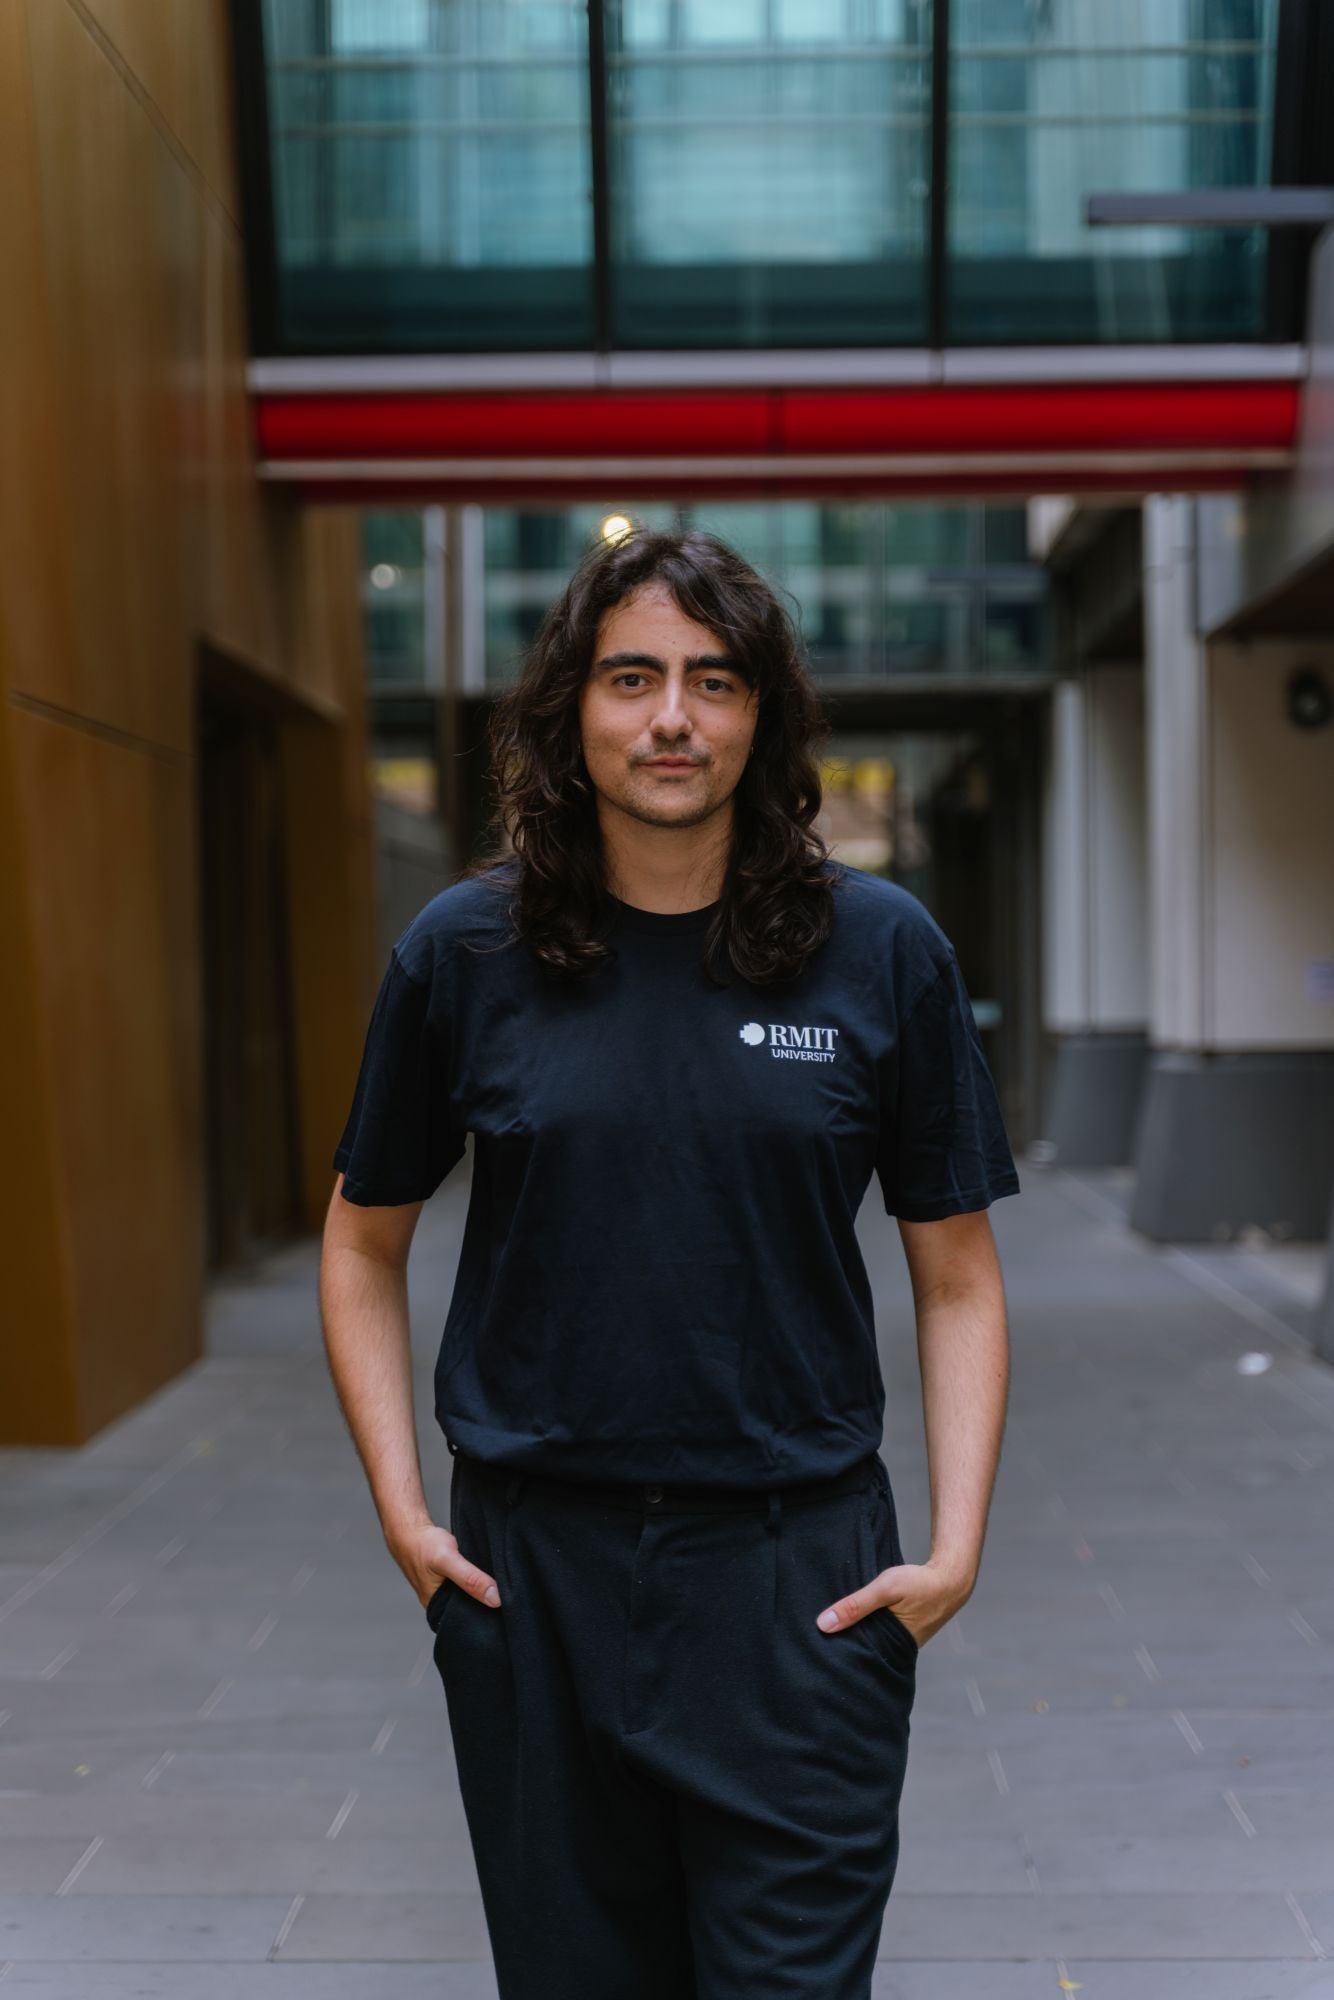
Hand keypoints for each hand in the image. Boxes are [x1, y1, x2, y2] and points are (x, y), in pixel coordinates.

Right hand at [390, 1523, 502, 1610]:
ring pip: (470, 1597)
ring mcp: (445, 1592)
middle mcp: (441, 1603)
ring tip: (502, 1587)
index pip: (467, 1622)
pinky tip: (488, 1576)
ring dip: (483, 1591)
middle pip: (470, 1610)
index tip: (507, 1612)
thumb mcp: (448, 1560)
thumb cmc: (423, 1545)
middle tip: (508, 1597)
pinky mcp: (450, 1580)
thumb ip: (470, 1578)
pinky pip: (468, 1585)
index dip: (486, 1618)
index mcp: (436, 1608)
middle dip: (486, 1605)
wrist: (410, 1529)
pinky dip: (477, 1581)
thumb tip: (495, 1598)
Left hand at [815, 1555, 972, 1649]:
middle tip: (818, 1642)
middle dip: (846, 1646)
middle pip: (864, 1651)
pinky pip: (881, 1633)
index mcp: (891, 1646)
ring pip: (872, 1641)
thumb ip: (855, 1605)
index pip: (858, 1657)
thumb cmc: (920, 1583)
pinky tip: (856, 1620)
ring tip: (832, 1631)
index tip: (817, 1651)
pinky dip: (869, 1627)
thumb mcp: (885, 1589)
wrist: (951, 1578)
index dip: (839, 1654)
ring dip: (858, 1634)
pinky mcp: (904, 1631)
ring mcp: (902, 1641)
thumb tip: (824, 1624)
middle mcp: (896, 1649)